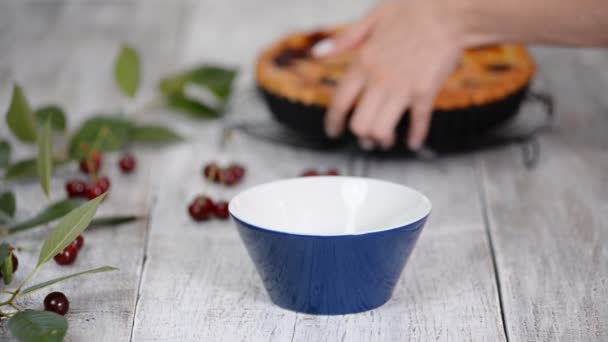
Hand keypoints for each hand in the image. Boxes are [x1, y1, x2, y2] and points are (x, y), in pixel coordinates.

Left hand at [315, 0, 464, 149]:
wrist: (449, 10)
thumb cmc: (412, 9)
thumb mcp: (371, 18)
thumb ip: (344, 40)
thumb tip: (317, 53)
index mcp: (363, 63)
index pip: (339, 102)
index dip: (333, 122)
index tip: (333, 132)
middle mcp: (379, 80)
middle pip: (359, 124)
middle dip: (361, 136)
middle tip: (366, 138)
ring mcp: (402, 88)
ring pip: (382, 130)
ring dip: (382, 140)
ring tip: (385, 140)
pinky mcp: (426, 92)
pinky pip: (417, 122)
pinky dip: (415, 136)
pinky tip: (414, 142)